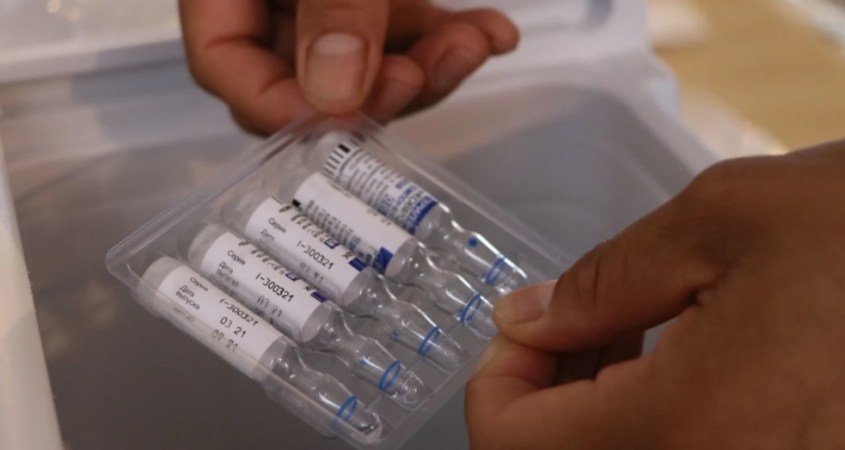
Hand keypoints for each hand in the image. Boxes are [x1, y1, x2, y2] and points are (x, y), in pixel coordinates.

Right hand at [179, 0, 518, 133]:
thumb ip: (328, 5)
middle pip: (310, 81)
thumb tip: (337, 92)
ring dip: (429, 64)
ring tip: (475, 42)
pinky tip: (490, 31)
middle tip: (421, 74)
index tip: (347, 118)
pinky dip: (447, 35)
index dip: (285, 110)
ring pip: (370, 64)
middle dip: (379, 90)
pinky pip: (403, 28)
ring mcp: (323, 3)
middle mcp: (272, 2)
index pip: (228, 71)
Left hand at [466, 140, 844, 448]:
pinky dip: (653, 424)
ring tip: (633, 332)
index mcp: (685, 430)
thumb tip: (524, 319)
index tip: (523, 328)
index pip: (511, 444)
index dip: (499, 380)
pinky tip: (681, 365)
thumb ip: (599, 281)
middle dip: (549, 395)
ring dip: (597, 411)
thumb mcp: (723, 223)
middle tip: (575, 324)